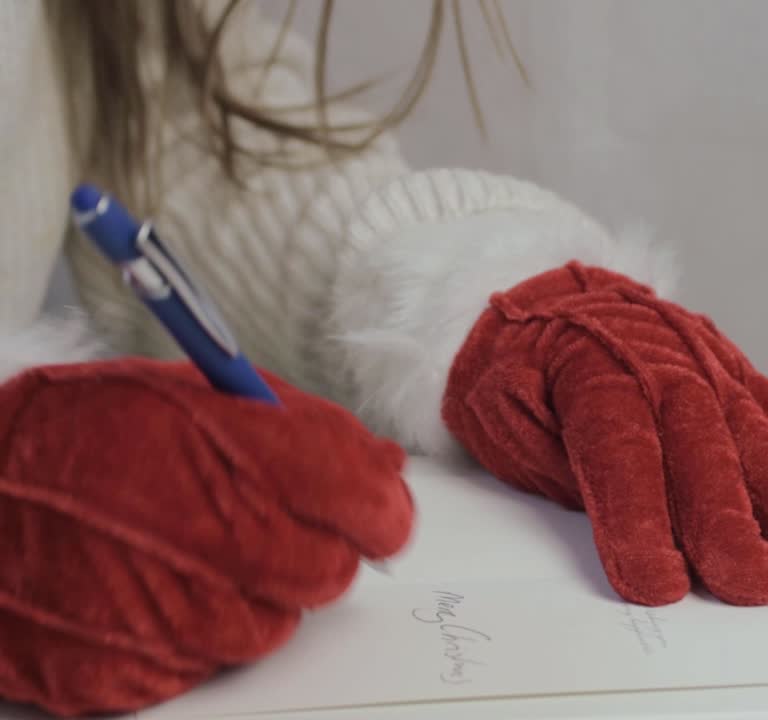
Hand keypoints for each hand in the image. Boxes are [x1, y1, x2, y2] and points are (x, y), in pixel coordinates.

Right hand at [0, 359, 411, 715]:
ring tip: (192, 556)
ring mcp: (154, 612)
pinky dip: (192, 637)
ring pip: (272, 628)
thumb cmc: (74, 436)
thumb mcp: (187, 395)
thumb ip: (298, 427)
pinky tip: (147, 592)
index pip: (356, 495)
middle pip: (326, 572)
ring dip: (253, 598)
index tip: (378, 513)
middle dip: (314, 551)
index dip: (378, 508)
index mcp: (220, 450)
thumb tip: (385, 468)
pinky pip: (204, 668)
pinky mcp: (117, 670)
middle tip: (268, 528)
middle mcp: (195, 536)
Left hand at [443, 262, 767, 605]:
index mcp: (590, 368)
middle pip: (703, 445)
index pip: (622, 450)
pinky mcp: (737, 374)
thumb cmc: (518, 368)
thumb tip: (627, 532)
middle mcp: (661, 358)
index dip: (641, 518)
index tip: (660, 580)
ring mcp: (708, 363)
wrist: (544, 295)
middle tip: (760, 583)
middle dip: (734, 519)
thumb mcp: (501, 413)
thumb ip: (563, 467)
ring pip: (758, 435)